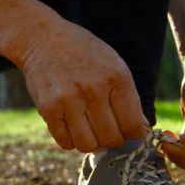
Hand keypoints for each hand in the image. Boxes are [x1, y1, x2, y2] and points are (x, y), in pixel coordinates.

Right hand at [19, 20, 149, 152]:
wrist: (43, 39)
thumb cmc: (83, 53)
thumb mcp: (113, 64)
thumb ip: (128, 96)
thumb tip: (141, 129)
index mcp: (117, 77)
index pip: (133, 125)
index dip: (133, 134)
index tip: (128, 132)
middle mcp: (94, 89)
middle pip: (111, 139)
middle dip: (112, 140)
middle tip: (107, 131)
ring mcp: (69, 100)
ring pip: (88, 145)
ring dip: (91, 143)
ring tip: (89, 130)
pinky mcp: (48, 108)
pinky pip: (65, 142)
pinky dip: (70, 140)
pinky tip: (72, 126)